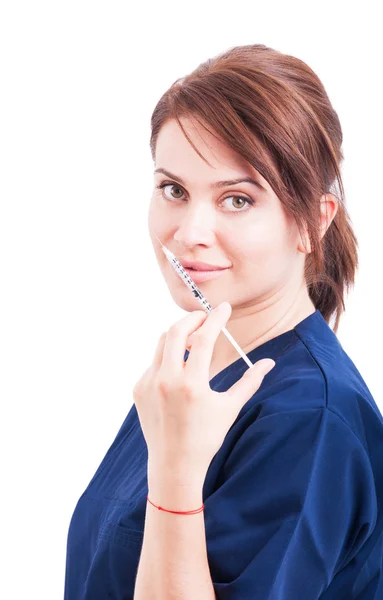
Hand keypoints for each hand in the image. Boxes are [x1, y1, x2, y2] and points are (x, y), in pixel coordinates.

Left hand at [133, 301, 275, 485]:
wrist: (174, 464)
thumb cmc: (206, 437)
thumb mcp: (230, 408)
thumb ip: (250, 382)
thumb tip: (268, 363)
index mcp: (192, 385)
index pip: (203, 338)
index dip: (215, 318)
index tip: (224, 307)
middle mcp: (167, 381)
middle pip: (175, 331)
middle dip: (192, 318)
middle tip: (206, 317)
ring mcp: (149, 384)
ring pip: (161, 343)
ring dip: (178, 335)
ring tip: (194, 339)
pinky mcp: (139, 389)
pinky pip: (153, 362)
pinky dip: (168, 357)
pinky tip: (180, 368)